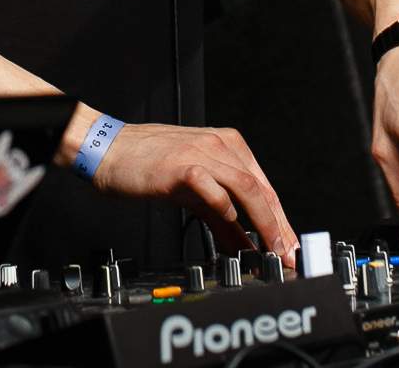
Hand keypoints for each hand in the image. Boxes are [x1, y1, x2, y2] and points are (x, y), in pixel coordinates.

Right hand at [57, 105, 297, 258]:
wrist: (109, 150)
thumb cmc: (149, 165)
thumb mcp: (194, 191)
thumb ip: (222, 219)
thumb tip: (245, 246)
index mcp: (228, 145)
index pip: (264, 186)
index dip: (281, 219)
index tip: (290, 245)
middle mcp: (220, 145)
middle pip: (261, 188)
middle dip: (279, 226)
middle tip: (287, 253)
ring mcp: (202, 153)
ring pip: (246, 187)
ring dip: (263, 222)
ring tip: (269, 248)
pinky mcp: (182, 166)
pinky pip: (213, 189)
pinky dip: (226, 209)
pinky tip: (231, 226)